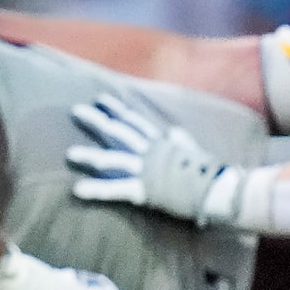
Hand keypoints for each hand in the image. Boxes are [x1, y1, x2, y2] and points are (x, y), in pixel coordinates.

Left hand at [66, 95, 244, 225]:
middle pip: (119, 132)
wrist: (220, 189)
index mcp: (161, 141)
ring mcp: (146, 169)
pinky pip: (116, 189)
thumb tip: (174, 132)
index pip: (134, 120)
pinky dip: (96, 190)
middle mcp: (150, 151)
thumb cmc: (207, 172)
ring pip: (113, 160)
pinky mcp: (145, 190)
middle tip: (76, 111)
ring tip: (70, 154)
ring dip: (90, 156)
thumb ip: (179, 141)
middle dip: (97, 120)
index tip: (101, 99)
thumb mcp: (192, 150)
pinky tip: (77, 190)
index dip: (116, 109)